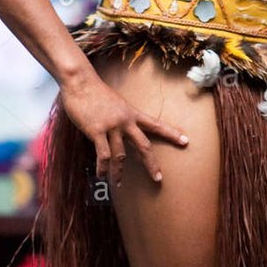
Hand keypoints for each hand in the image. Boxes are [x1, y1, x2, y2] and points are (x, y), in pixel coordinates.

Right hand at [59, 77, 188, 187]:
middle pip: (144, 145)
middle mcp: (125, 121)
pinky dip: (103, 167)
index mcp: (132, 113)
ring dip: (119, 172)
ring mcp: (112, 126)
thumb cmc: (95, 92)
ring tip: (118, 184)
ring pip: (120, 155)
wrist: (81, 82)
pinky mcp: (97, 131)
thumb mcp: (116, 103)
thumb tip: (121, 132)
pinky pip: (103, 154)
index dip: (171, 133)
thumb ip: (121, 118)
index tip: (185, 141)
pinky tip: (101, 175)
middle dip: (151, 163)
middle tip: (158, 178)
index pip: (156, 124)